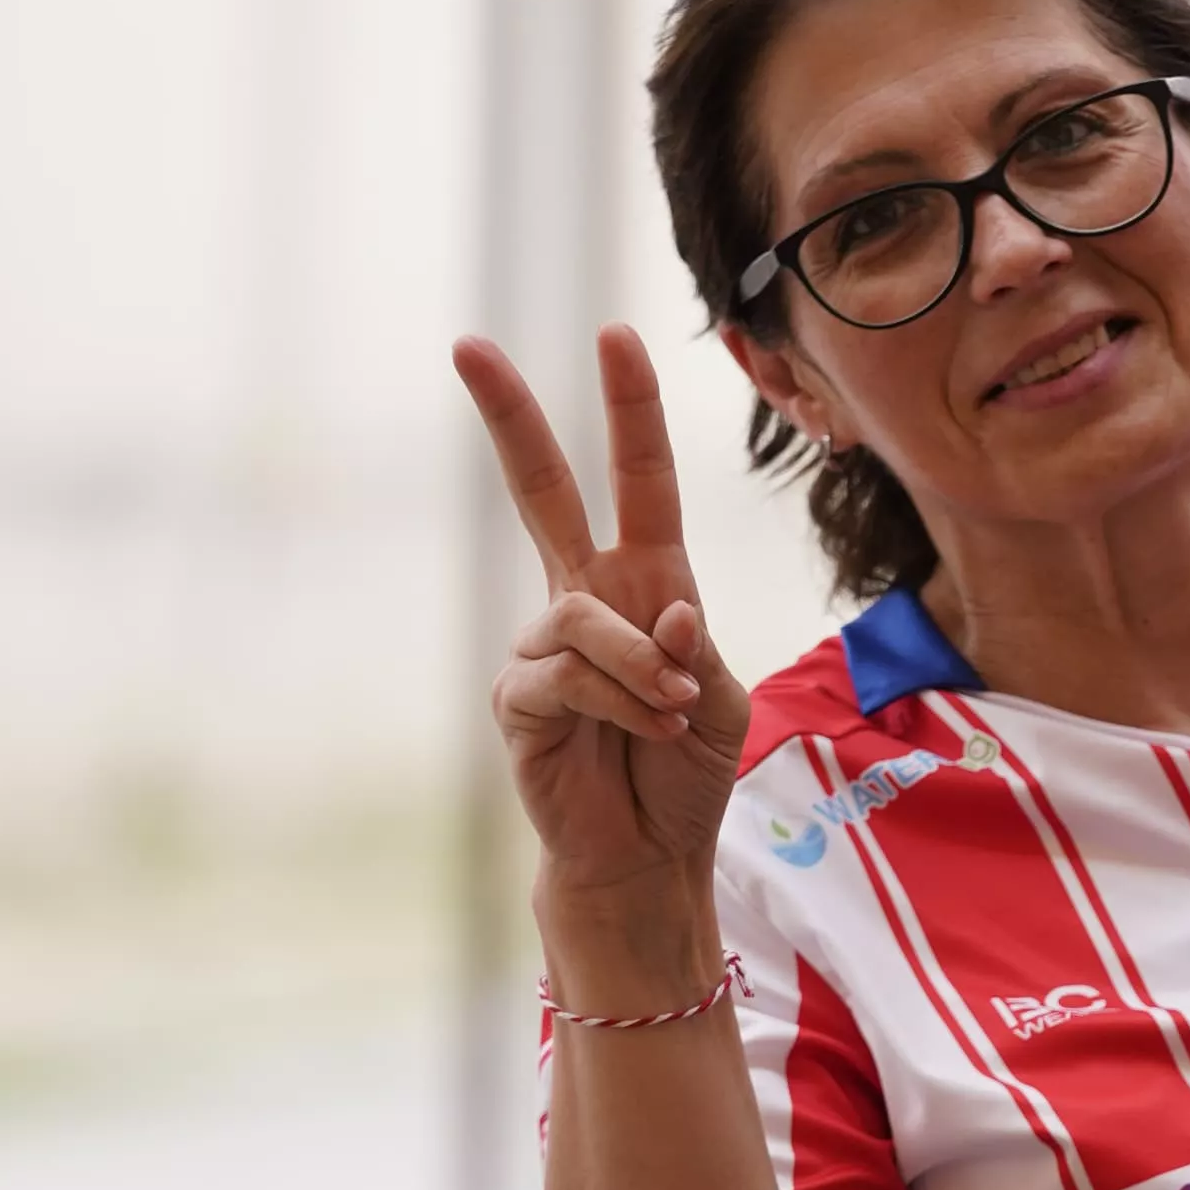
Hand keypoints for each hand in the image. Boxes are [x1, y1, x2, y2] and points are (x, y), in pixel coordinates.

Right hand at [454, 322, 751, 924]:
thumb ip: (694, 644)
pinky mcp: (516, 696)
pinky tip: (644, 731)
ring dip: (643, 667)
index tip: (615, 336)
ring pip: (585, 616)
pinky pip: (568, 673)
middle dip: (509, 415)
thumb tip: (659, 608)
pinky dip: (622, 702)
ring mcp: (543, 644)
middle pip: (540, 489)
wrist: (650, 853)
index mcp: (644, 580)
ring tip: (670, 714)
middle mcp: (584, 597)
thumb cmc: (684, 768)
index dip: (629, 409)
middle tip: (469, 344)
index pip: (635, 479)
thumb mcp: (720, 697)